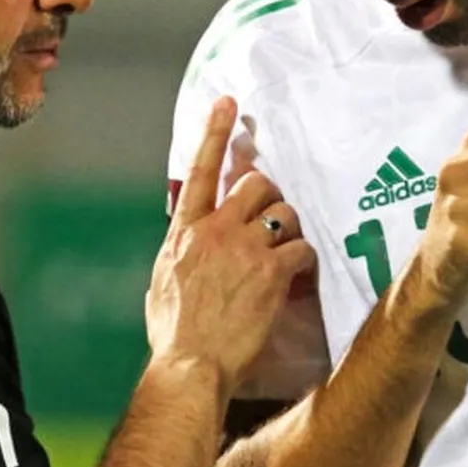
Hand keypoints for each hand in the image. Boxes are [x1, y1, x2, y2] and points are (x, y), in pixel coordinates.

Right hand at [147, 98, 315, 389]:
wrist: (190, 364)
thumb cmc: (173, 332)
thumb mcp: (164, 280)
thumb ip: (182, 251)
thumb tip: (191, 241)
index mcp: (184, 232)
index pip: (199, 171)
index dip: (214, 132)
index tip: (228, 102)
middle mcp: (214, 231)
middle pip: (255, 184)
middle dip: (270, 194)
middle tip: (274, 216)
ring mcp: (244, 248)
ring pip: (284, 211)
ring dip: (290, 225)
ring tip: (286, 248)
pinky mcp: (271, 271)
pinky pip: (300, 247)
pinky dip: (303, 259)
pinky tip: (296, 274)